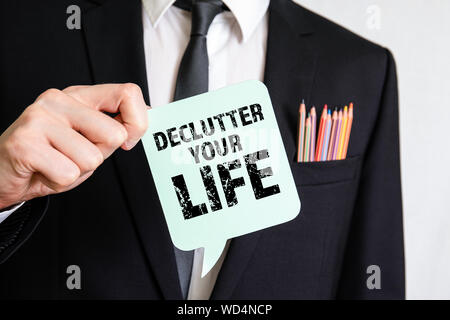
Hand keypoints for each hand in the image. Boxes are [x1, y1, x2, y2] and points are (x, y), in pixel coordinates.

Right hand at [0, 83, 148, 208]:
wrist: (4, 174)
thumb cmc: (49, 157)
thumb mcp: (89, 140)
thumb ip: (114, 127)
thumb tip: (148, 114)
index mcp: (78, 96)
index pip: (128, 93)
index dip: (138, 122)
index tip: (127, 140)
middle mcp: (58, 100)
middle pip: (114, 133)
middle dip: (100, 155)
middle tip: (74, 155)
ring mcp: (39, 118)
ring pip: (92, 158)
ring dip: (78, 171)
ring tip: (57, 163)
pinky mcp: (24, 142)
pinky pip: (69, 173)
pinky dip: (60, 181)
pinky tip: (44, 171)